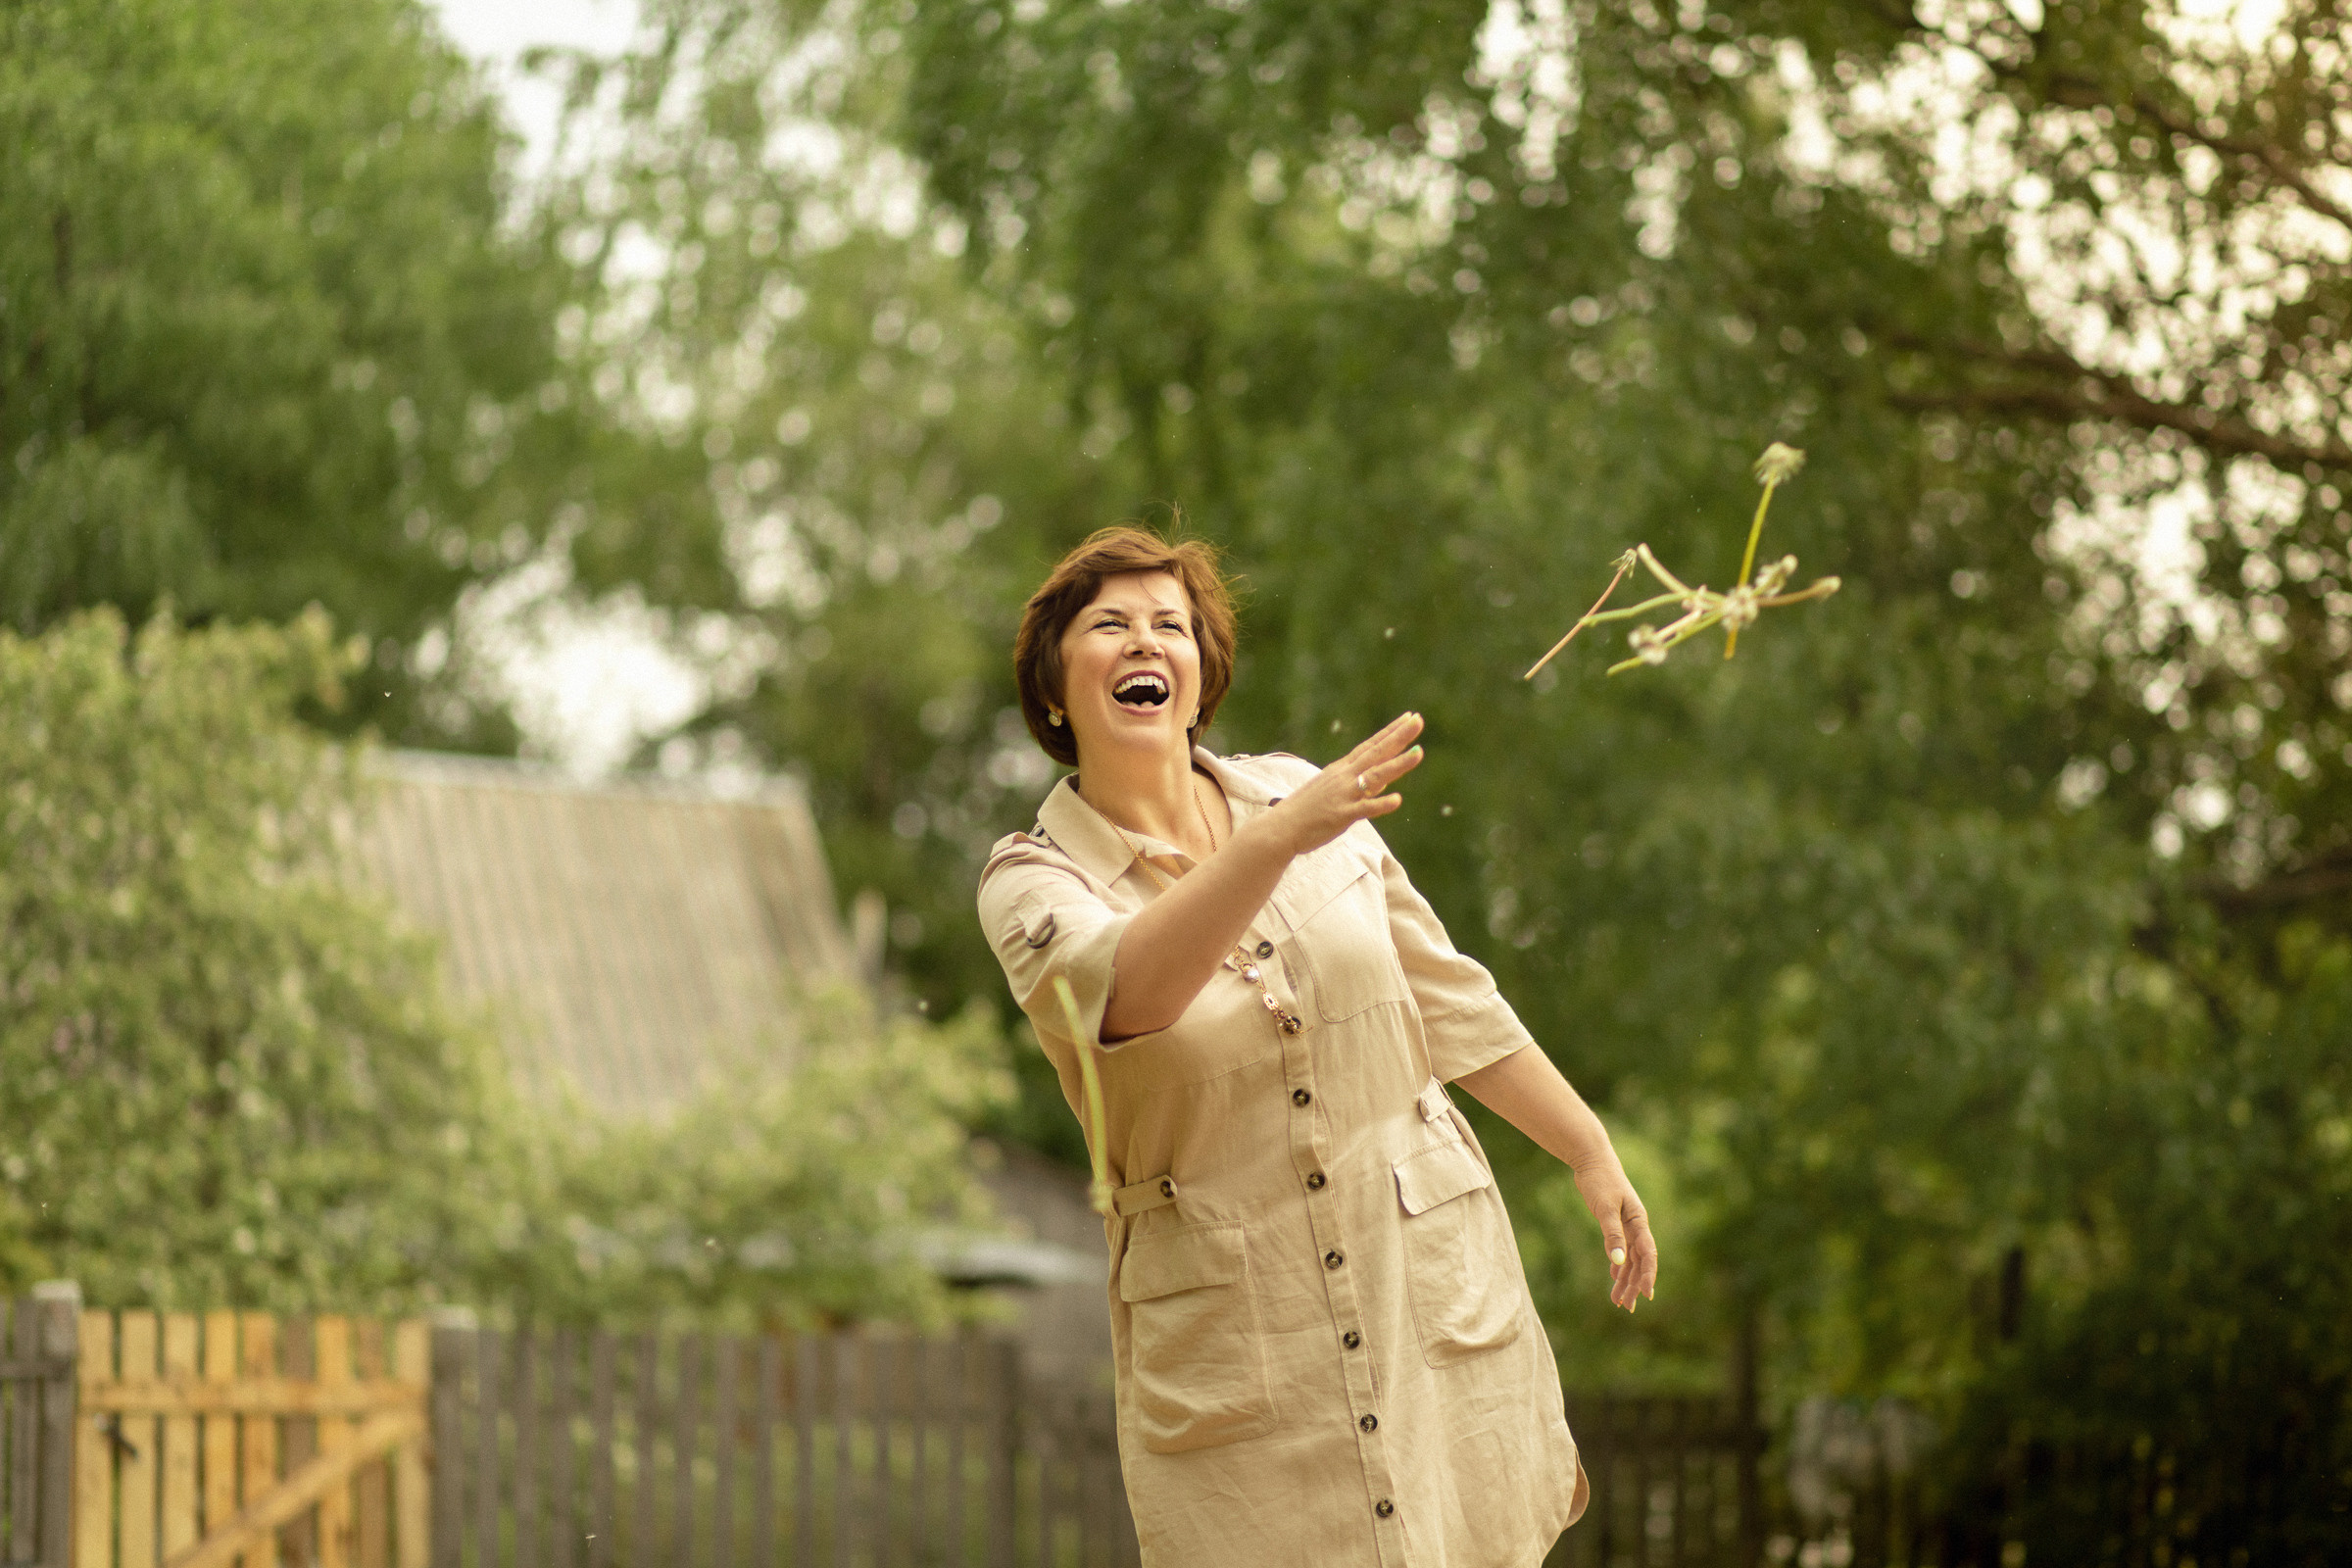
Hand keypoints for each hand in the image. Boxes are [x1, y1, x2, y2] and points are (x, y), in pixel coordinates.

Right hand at [1262, 711, 1424, 856]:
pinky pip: (1365, 809)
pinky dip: (1381, 804)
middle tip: (1418, 720)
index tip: (1409, 717)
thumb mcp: (1333, 790)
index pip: (1372, 746)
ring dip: (1398, 764)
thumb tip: (1383, 784)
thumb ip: (1359, 785)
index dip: (1391, 731)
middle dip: (1398, 737)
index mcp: (1343, 769)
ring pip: (1375, 777)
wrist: (1281, 827)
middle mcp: (1345, 777)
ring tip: (1419, 752)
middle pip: (1376, 753)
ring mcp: (1344, 794)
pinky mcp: (1342, 815)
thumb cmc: (1306, 810)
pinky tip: (1398, 799)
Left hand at [1573, 1159, 1657, 1311]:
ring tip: (1618, 1302)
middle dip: (1634, 1285)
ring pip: (1629, 1258)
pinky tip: (1614, 1278)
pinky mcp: (1615, 1223)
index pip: (1648, 1254)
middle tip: (1626, 1307)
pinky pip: (1621, 1250)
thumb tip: (1618, 1261)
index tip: (1646, 1295)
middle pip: (1639, 1261)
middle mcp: (1636, 1226)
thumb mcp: (1604, 1207)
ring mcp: (1626, 1225)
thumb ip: (1612, 1234)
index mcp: (1638, 1222)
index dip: (1648, 1276)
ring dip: (1625, 1280)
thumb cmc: (1599, 1180)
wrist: (1591, 1159)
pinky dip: (1618, 1265)